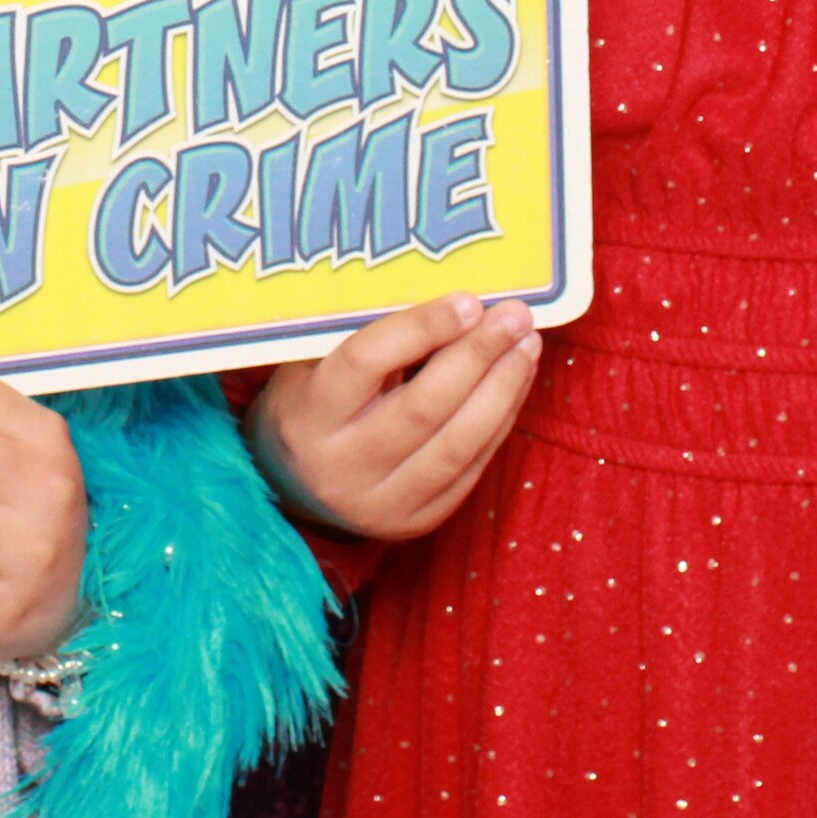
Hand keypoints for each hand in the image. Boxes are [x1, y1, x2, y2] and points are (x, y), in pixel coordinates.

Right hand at [246, 294, 539, 540]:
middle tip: (514, 315)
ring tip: (526, 344)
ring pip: (455, 445)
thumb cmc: (309, 400)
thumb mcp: (312, 362)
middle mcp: (340, 465)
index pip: (365, 362)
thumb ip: (364, 332)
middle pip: (422, 407)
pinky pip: (468, 470)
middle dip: (477, 356)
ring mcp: (379, 502)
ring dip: (501, 389)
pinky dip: (499, 422)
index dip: (420, 329)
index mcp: (306, 414)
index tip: (468, 300)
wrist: (290, 483)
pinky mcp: (414, 522)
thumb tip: (445, 295)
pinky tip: (515, 382)